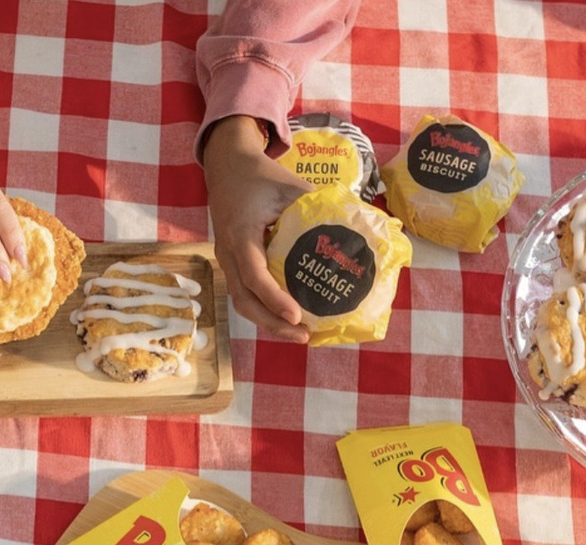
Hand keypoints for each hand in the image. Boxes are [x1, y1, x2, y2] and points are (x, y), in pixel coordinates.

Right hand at [205, 116, 313, 343]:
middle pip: (245, 301)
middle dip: (273, 324)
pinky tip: (288, 316)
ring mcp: (227, 262)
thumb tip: (358, 229)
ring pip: (243, 302)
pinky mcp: (232, 265)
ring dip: (269, 322)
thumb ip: (319, 207)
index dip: (275, 299)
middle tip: (304, 335)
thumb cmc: (262, 177)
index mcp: (241, 235)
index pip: (254, 276)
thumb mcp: (291, 187)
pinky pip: (245, 293)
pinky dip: (265, 309)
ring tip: (299, 333)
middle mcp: (228, 254)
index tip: (296, 315)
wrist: (228, 167)